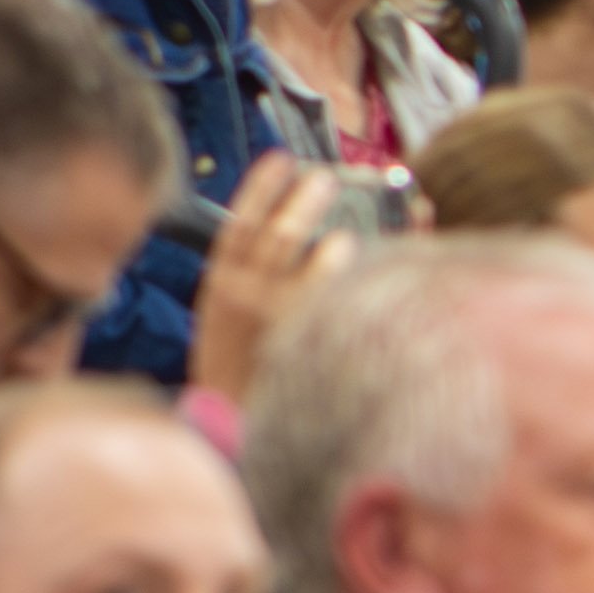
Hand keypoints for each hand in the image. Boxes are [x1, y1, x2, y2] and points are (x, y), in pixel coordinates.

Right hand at [186, 154, 354, 406]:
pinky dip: (364, 276)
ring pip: (313, 267)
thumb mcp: (225, 322)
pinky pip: (346, 302)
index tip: (280, 159)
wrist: (232, 433)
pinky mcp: (314, 345)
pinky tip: (374, 261)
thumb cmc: (240, 370)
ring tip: (349, 231)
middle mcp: (246, 300)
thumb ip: (251, 277)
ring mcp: (281, 324)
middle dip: (303, 202)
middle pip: (278, 236)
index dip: (259, 189)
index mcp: (219, 288)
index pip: (237, 226)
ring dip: (336, 242)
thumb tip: (306, 230)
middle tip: (327, 177)